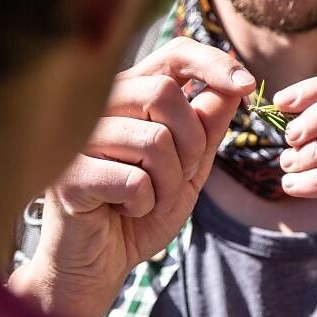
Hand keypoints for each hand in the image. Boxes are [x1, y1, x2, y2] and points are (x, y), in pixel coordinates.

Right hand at [9, 37, 254, 316]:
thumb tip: (235, 84)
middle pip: (163, 95)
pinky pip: (133, 180)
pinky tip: (124, 211)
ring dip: (167, 182)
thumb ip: (207, 126)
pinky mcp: (68, 174)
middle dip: (190, 144)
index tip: (248, 86)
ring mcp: (77, 138)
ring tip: (147, 199)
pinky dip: (143, 204)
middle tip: (179, 177)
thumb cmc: (140, 211)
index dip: (213, 63)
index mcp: (129, 94)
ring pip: (152, 141)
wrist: (100, 262)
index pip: (174, 53)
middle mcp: (98, 106)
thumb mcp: (189, 166)